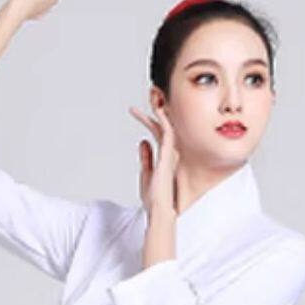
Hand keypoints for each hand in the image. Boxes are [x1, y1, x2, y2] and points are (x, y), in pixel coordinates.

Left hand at [129, 98, 178, 219]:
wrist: (158, 209)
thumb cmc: (154, 197)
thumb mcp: (146, 173)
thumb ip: (145, 157)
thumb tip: (143, 141)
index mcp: (165, 157)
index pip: (157, 133)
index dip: (147, 120)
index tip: (134, 110)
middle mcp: (170, 153)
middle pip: (163, 126)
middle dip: (156, 110)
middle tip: (149, 94)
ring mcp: (170, 154)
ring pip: (167, 126)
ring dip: (160, 110)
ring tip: (153, 95)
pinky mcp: (169, 156)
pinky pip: (169, 133)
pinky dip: (164, 120)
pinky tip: (158, 109)